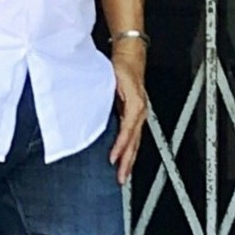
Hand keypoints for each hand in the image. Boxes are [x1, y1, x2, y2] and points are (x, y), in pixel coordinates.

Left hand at [108, 44, 150, 181]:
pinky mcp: (135, 114)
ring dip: (130, 160)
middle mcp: (139, 112)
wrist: (131, 55)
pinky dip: (130, 150)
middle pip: (134, 142)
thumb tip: (95, 113)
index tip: (113, 160)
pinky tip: (124, 157)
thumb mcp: (113, 80)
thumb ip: (107, 97)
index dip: (120, 147)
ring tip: (124, 175)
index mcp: (135, 105)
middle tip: (121, 178)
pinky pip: (134, 137)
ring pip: (136, 142)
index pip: (128, 132)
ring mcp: (139, 114)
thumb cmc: (122, 67)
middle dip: (128, 162)